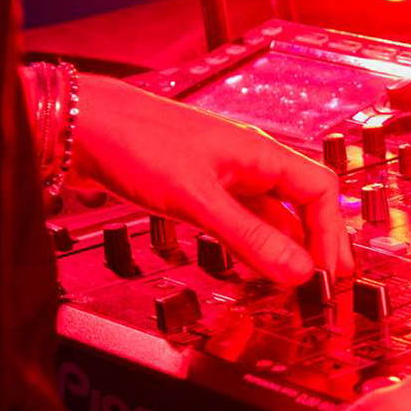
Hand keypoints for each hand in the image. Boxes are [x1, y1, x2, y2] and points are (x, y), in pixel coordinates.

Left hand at [70, 73, 353, 284]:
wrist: (79, 126)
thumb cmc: (135, 140)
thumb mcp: (198, 199)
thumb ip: (250, 238)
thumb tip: (297, 270)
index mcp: (260, 153)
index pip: (318, 192)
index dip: (331, 234)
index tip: (329, 273)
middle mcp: (247, 163)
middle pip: (300, 205)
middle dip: (315, 244)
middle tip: (323, 284)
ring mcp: (222, 175)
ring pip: (270, 215)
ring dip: (284, 247)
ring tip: (291, 283)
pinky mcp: (197, 189)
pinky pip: (239, 220)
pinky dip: (251, 244)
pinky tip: (251, 265)